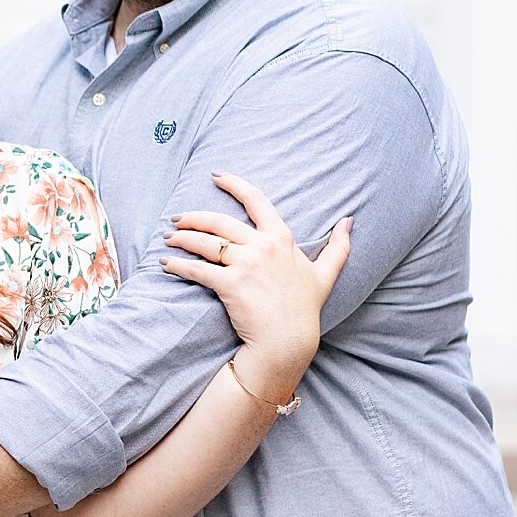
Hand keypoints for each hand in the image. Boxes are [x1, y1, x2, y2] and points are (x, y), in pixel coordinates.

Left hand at [161, 172, 350, 369]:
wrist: (288, 340)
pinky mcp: (230, 284)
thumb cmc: (304, 308)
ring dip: (181, 238)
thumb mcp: (326, 274)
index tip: (215, 176)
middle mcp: (262, 246)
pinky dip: (178, 265)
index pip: (256, 200)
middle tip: (176, 220)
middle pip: (218, 221)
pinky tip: (166, 263)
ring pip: (204, 242)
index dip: (234, 184)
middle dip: (192, 218)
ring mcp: (245, 264)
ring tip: (168, 239)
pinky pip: (197, 269)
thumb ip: (339, 246)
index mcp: (280, 238)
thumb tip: (350, 221)